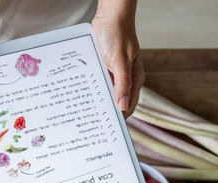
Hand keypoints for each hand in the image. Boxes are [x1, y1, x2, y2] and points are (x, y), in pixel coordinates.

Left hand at [92, 0, 144, 117]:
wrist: (109, 17)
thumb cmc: (118, 35)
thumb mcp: (120, 61)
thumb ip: (122, 84)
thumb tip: (123, 106)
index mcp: (135, 80)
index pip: (128, 106)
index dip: (119, 119)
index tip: (108, 131)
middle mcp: (125, 80)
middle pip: (116, 103)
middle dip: (106, 113)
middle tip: (92, 127)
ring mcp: (113, 75)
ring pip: (105, 94)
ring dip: (97, 102)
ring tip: (85, 116)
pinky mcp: (103, 69)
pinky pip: (98, 84)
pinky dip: (92, 90)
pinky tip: (82, 97)